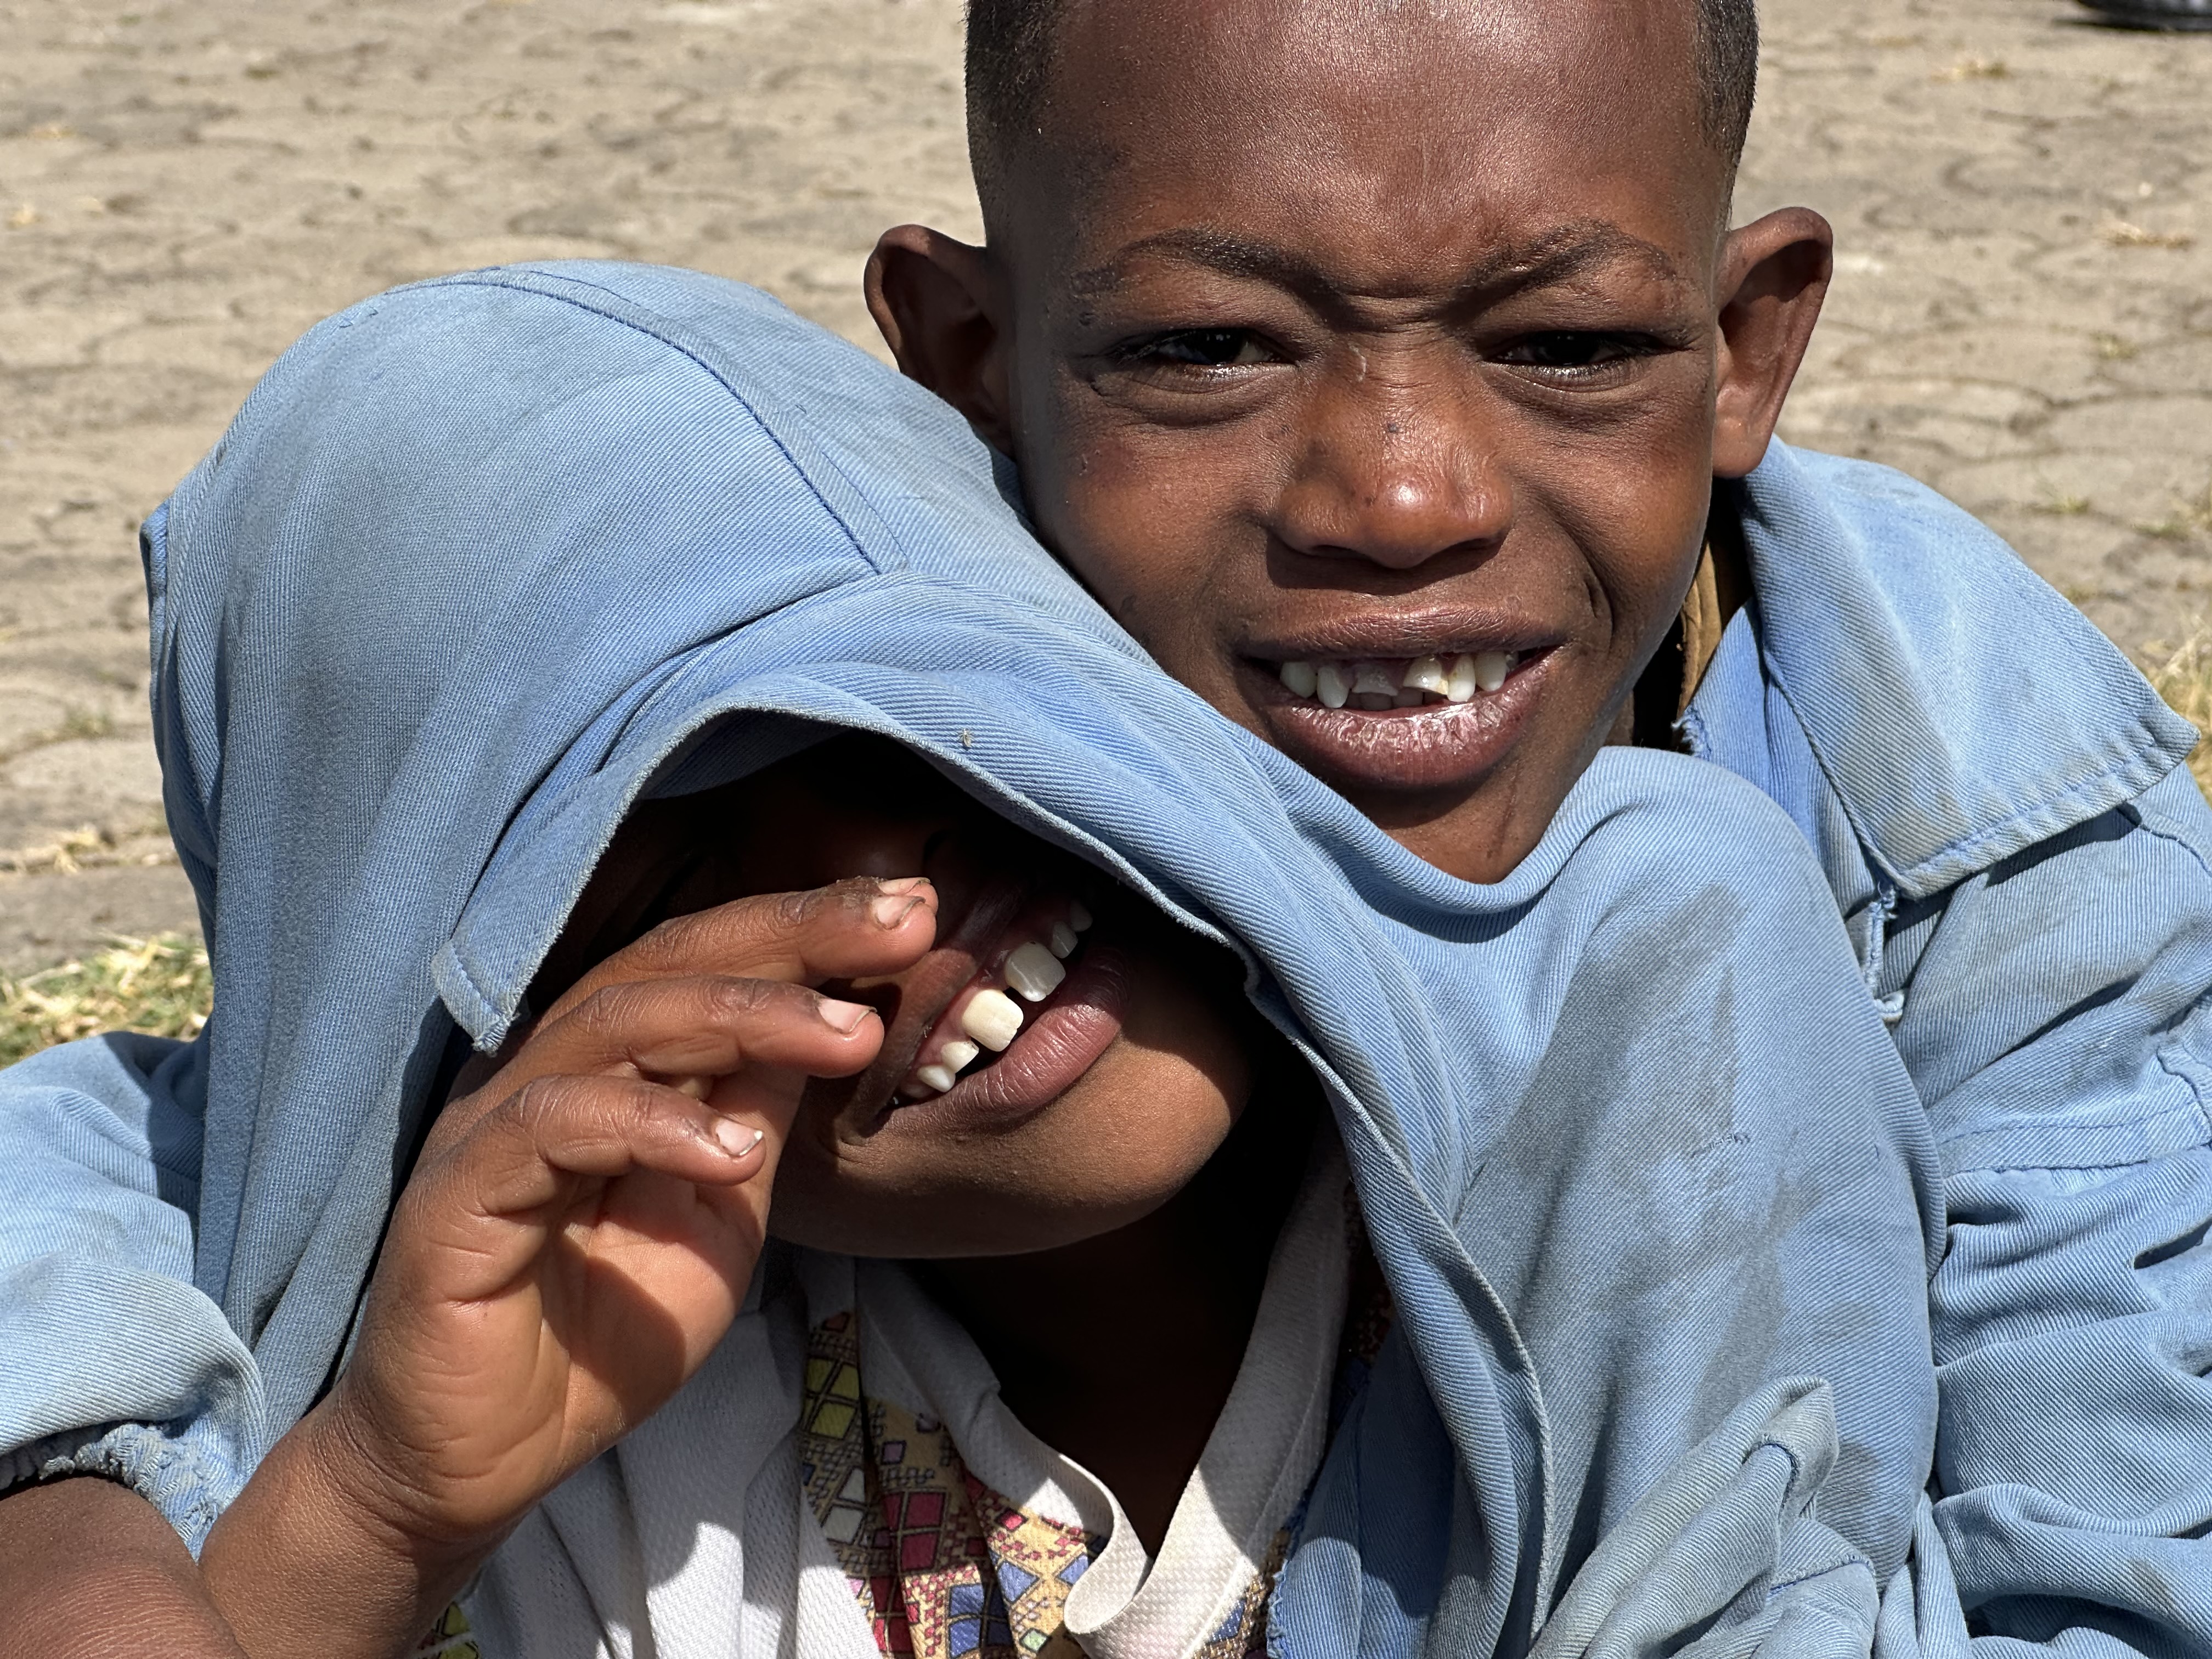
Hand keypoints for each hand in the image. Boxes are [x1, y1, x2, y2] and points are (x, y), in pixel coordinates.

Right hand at [201, 876, 935, 1657]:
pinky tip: (735, 1150)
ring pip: (616, 1022)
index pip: (709, 964)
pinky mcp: (455, 1194)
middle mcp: (547, 1070)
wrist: (481, 1463)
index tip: (913, 911)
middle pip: (668, 962)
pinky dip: (650, 1124)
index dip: (807, 930)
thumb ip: (757, 1119)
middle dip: (792, 937)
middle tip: (902, 923)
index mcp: (609, 1064)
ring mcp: (494, 1124)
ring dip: (743, 1018)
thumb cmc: (601, 1337)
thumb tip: (837, 1019)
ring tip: (848, 1034)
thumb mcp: (718, 1219)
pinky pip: (553, 1127)